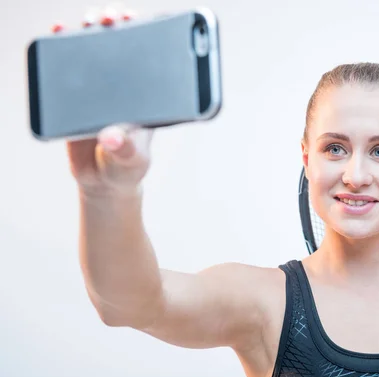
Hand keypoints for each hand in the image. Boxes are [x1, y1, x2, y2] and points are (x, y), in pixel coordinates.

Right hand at [51, 5, 151, 196]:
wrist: (102, 182)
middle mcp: (122, 89)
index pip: (147, 61)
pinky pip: (67, 70)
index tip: (136, 22)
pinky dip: (60, 49)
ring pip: (92, 54)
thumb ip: (124, 150)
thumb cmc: (126, 168)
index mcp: (144, 99)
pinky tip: (58, 33)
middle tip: (110, 19)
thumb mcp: (131, 160)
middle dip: (115, 27)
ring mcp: (98, 91)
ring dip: (88, 33)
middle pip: (119, 50)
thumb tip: (111, 137)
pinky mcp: (74, 98)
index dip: (143, 37)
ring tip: (87, 22)